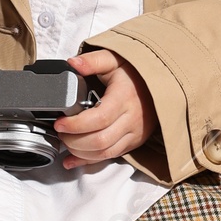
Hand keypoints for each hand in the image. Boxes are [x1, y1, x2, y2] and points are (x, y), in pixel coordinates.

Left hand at [57, 47, 156, 167]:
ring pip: (104, 153)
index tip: (60, 122)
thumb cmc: (135, 73)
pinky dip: (88, 161)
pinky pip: (109, 157)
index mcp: (124, 98)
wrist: (160, 85)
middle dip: (74, 140)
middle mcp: (131, 119)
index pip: (99, 119)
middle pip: (100, 141)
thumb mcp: (114, 59)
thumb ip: (93, 61)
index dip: (76, 125)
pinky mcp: (132, 143)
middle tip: (60, 131)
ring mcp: (133, 134)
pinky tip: (72, 159)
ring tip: (66, 140)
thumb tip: (73, 63)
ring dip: (79, 152)